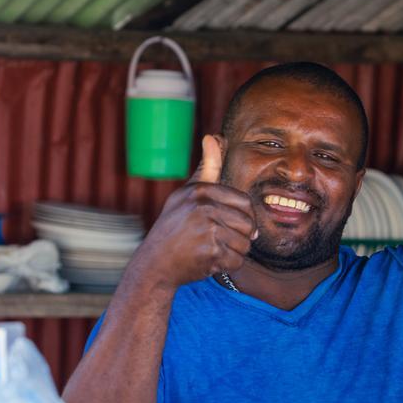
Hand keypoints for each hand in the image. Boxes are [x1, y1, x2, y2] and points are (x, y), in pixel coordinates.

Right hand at [125, 135, 256, 290]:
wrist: (154, 263)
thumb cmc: (174, 227)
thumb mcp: (187, 193)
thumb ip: (207, 168)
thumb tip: (214, 136)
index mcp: (201, 191)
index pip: (244, 202)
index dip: (243, 217)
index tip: (233, 226)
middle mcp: (204, 207)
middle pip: (248, 224)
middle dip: (239, 237)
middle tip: (218, 241)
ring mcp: (208, 229)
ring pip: (244, 244)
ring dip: (233, 252)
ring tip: (211, 250)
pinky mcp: (211, 252)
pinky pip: (237, 260)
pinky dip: (226, 265)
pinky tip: (209, 261)